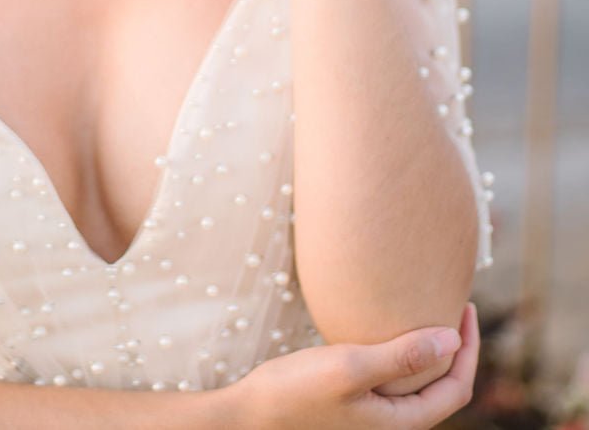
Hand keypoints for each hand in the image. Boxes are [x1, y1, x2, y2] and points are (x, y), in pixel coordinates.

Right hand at [199, 303, 479, 428]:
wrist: (253, 414)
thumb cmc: (297, 392)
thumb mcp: (351, 367)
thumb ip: (403, 355)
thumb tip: (453, 338)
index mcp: (403, 423)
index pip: (457, 389)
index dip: (468, 348)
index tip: (465, 307)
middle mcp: (394, 423)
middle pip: (444, 387)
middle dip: (455, 348)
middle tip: (455, 304)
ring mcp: (375, 416)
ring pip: (420, 383)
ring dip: (430, 350)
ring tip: (429, 312)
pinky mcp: (357, 404)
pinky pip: (396, 380)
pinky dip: (405, 354)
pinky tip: (390, 330)